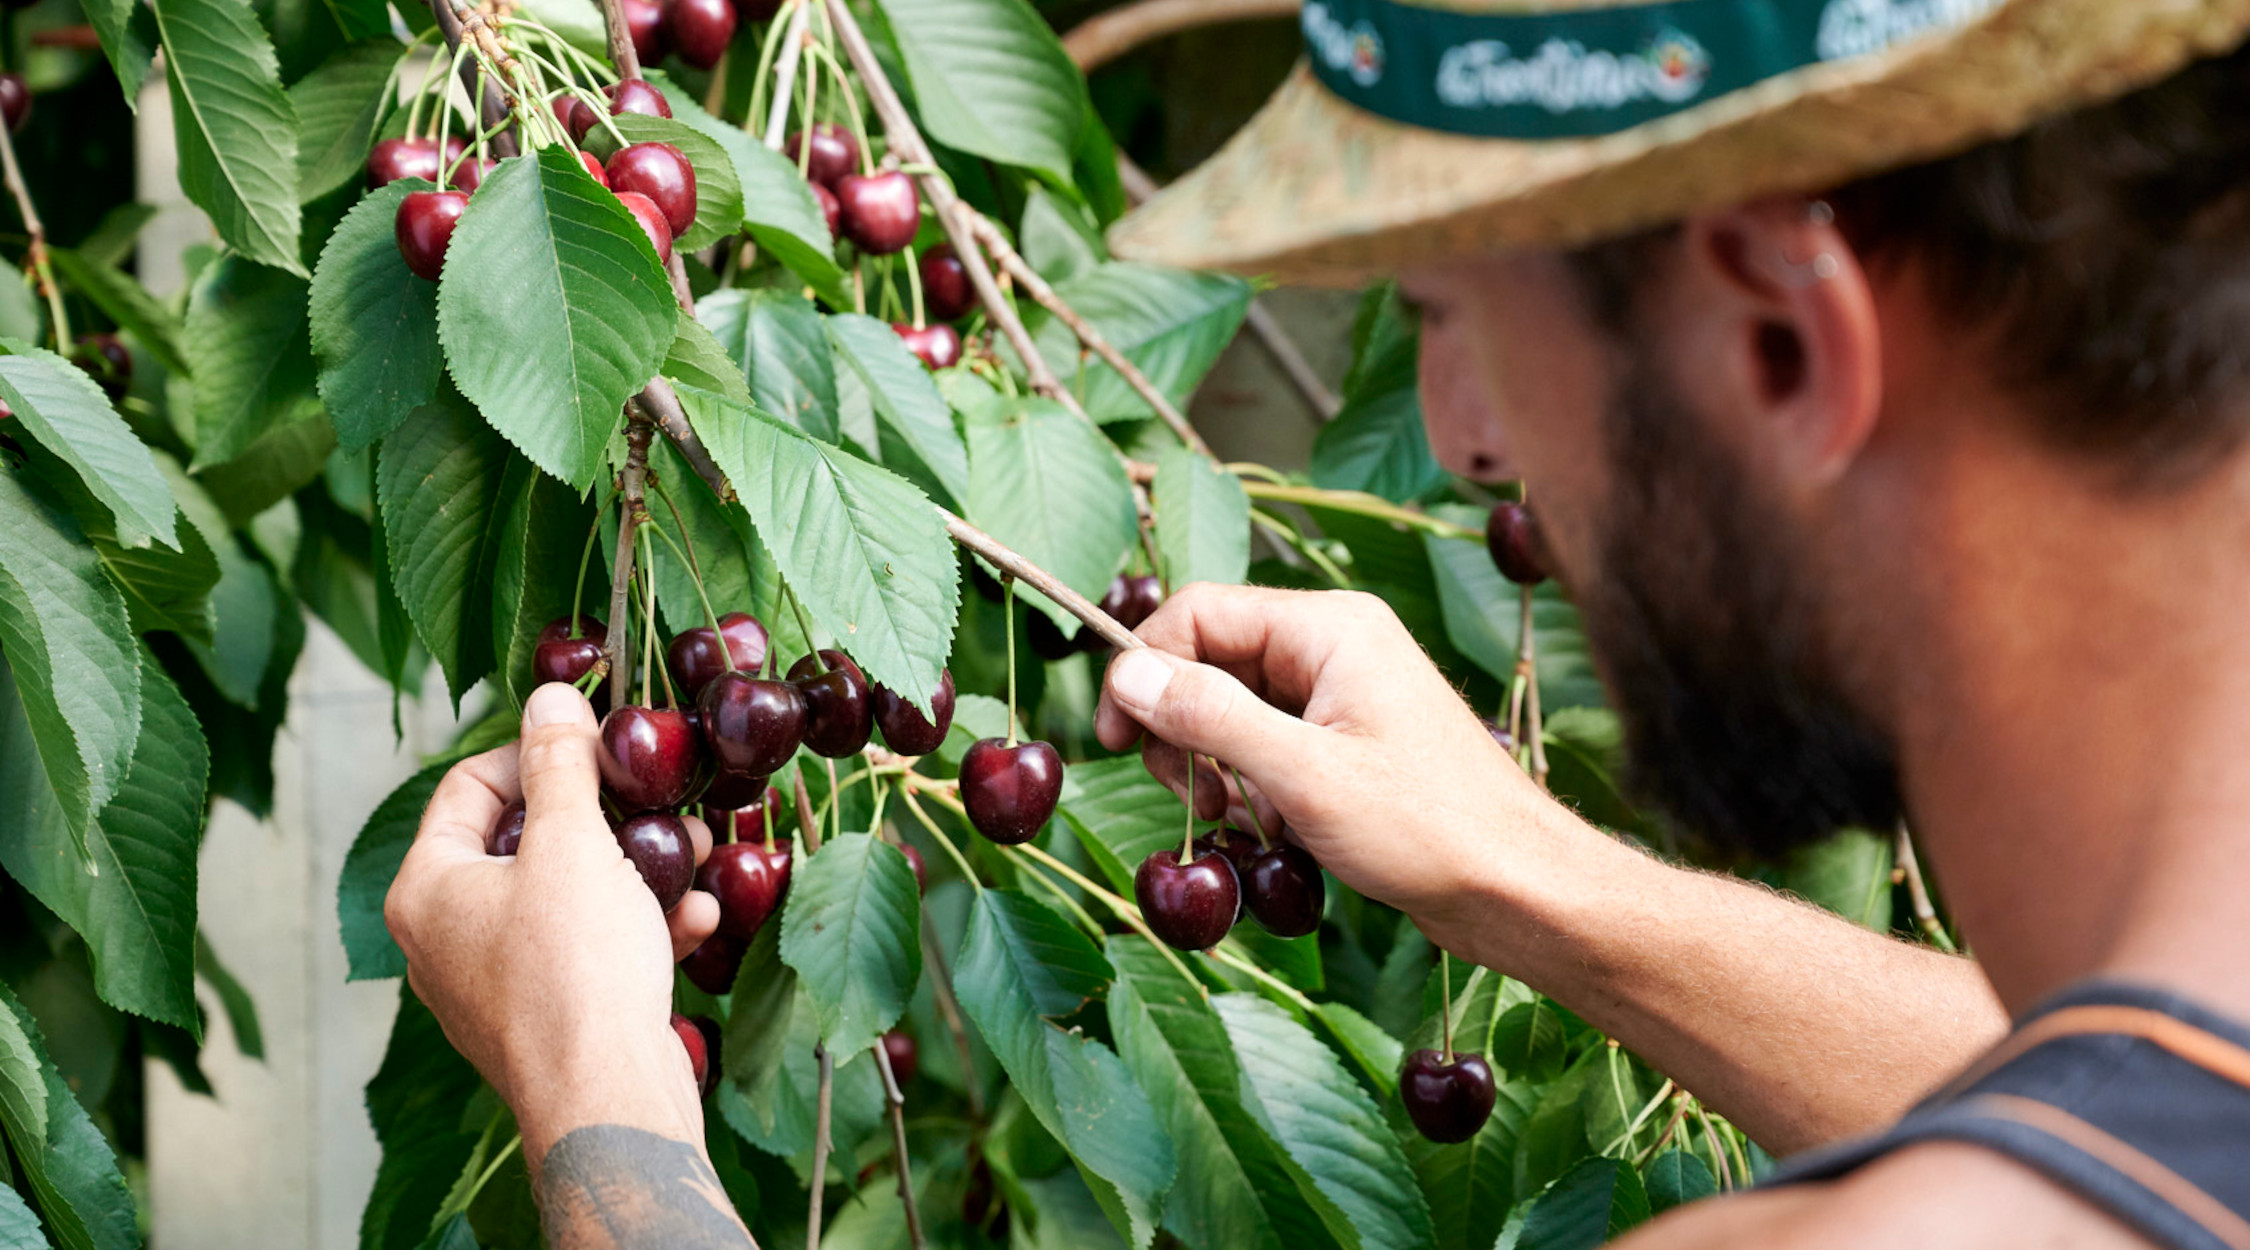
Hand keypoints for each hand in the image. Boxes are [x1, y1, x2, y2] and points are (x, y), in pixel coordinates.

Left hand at [384, 682, 721, 1168]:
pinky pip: (586, 952)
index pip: (468, 784)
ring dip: (634, 870)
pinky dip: (637, 929)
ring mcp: (493, 983)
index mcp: (427, 888)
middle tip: (655, 798)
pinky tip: (695, 917)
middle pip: (523, 841)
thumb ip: (559, 764)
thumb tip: (549, 697)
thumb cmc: (575, 967)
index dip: (535, 750)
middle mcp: (445, 936)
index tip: (599, 742)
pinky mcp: (545, 1019)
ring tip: (696, 854)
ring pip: (565, 897)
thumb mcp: (572, 843)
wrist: (608, 1099)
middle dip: (603, 816)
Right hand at [1095, 585, 1594, 947]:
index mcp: (1329, 627)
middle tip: (1184, 792)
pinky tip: (1272, 830)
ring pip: (1236, 709)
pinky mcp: (1349, 742)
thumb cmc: (1426, 827)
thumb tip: (1126, 673)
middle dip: (1182, 726)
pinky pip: (1269, 744)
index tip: (1113, 737)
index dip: (1145, 667)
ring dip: (1216, 765)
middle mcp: (1335, 646)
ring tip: (1235, 818)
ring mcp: (1344, 694)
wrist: (1517, 887)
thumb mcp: (1301, 774)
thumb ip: (1209, 716)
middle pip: (1212, 659)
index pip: (1199, 612)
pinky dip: (1253, 785)